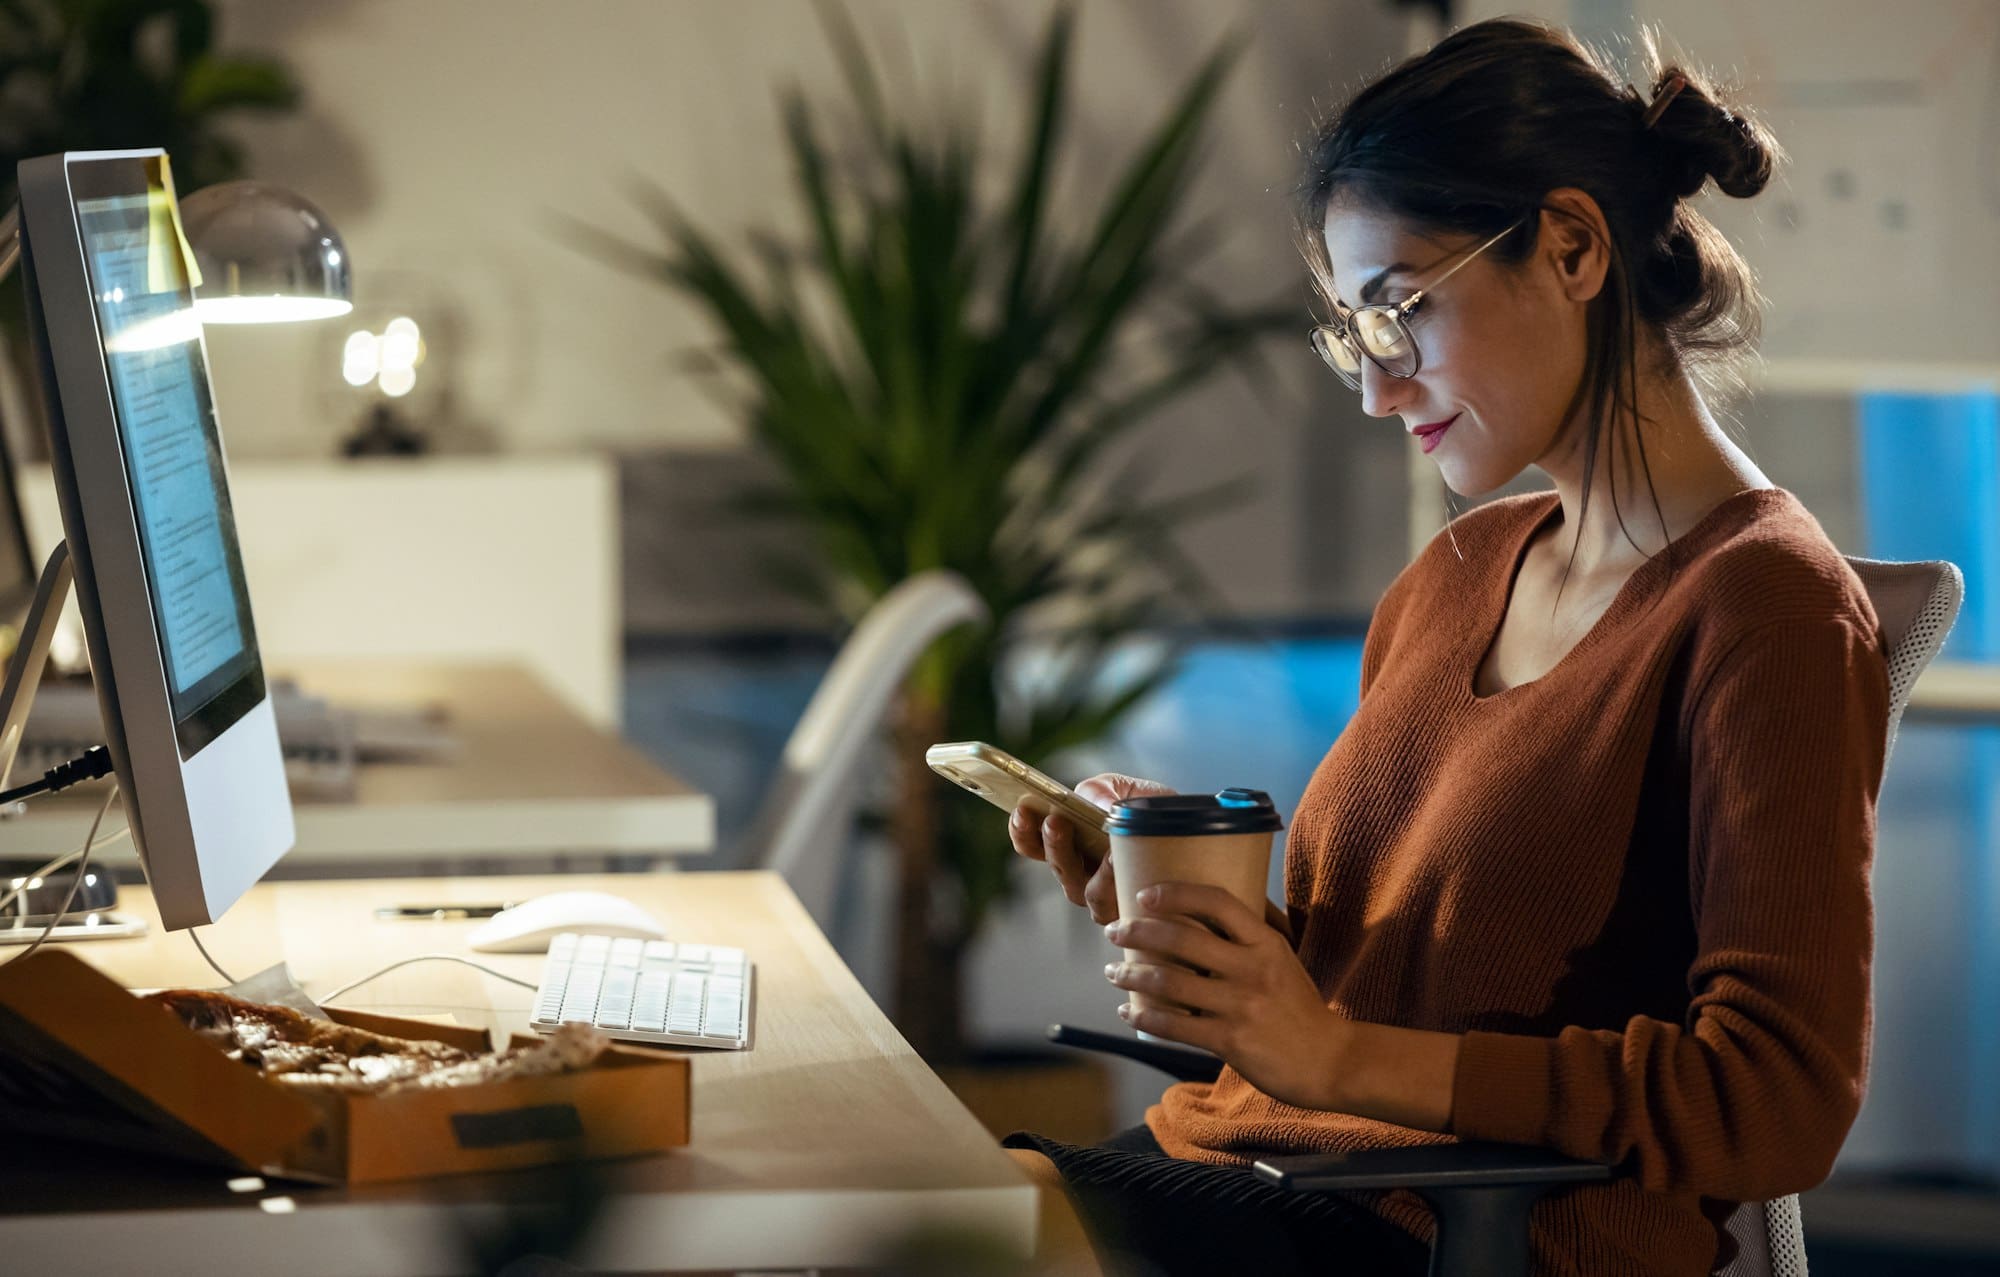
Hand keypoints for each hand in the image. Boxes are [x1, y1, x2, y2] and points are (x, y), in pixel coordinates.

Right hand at [1008, 773, 1173, 924]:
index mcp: (1072, 846)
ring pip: (1088, 895)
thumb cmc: (1160, 818)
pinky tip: (1131, 869)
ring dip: (1095, 872)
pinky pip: (1122, 908)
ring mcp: (1108, 902)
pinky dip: (1124, 886)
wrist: (1204, 846)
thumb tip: (1087, 799)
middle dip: (1054, 846)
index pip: (1032, 845)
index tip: (1022, 810)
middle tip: (1056, 821)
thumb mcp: (1132, 792)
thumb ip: (1106, 790)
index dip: (1022, 830)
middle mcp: (1083, 878)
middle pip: (1057, 869)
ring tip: (1110, 851)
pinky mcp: (1135, 918)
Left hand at [1104, 882, 1345, 1112]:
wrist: (1329, 1060)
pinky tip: (1127, 1010)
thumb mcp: (1283, 958)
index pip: (1217, 902)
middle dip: (1138, 932)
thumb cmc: (1298, 1006)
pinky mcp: (1230, 1041)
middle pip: (1182, 939)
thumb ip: (1248, 935)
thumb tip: (1205, 907)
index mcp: (1266, 942)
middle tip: (1114, 931)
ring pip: (1170, 983)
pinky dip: (1144, 1016)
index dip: (1176, 893)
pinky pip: (1175, 1026)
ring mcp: (1241, 1005)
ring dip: (1132, 975)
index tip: (1145, 895)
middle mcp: (1252, 969)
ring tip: (1112, 971)